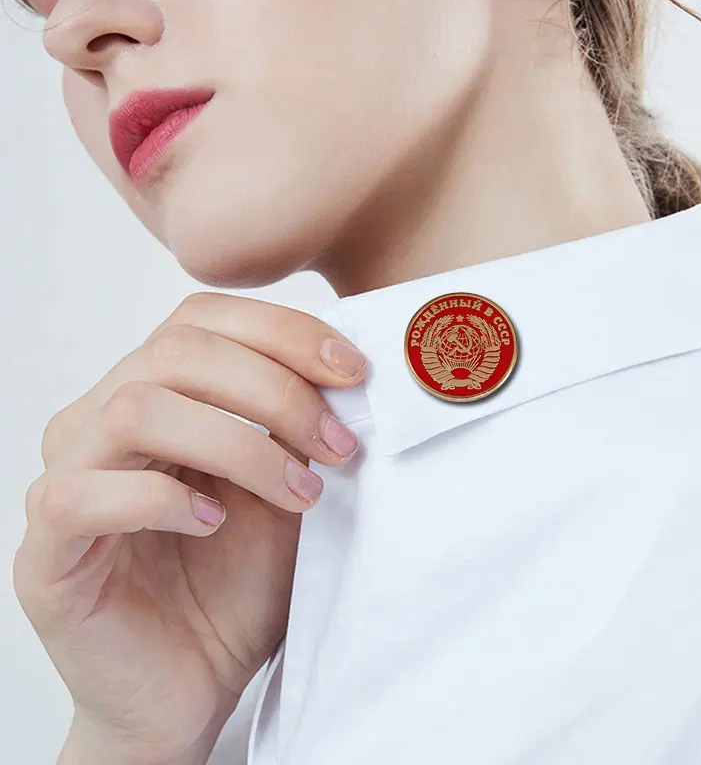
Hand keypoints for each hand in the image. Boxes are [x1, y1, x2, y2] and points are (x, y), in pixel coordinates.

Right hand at [13, 292, 366, 762]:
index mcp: (154, 395)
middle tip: (339, 444)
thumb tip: (346, 371)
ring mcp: (65, 481)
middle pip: (176, 351)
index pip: (202, 319)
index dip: (281, 331)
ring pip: (137, 409)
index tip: (352, 370)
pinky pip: (83, 495)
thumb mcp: (286, 488)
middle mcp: (99, 423)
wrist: (194, 685)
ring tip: (299, 493)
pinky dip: (162, 499)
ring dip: (238, 446)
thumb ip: (299, 428)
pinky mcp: (45, 553)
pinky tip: (214, 524)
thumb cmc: (239, 584)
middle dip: (276, 390)